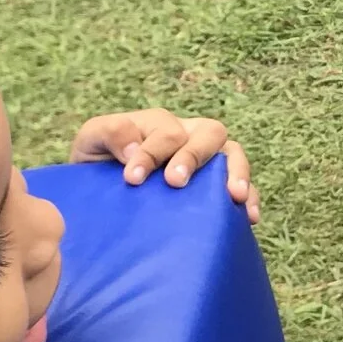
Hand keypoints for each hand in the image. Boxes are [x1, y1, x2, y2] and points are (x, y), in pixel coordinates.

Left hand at [69, 111, 258, 222]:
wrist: (101, 195)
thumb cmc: (98, 164)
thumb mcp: (92, 141)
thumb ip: (108, 133)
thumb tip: (134, 149)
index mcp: (159, 124)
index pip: (164, 132)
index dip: (151, 153)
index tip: (132, 179)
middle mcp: (189, 137)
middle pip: (208, 133)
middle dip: (194, 156)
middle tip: (175, 182)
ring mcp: (208, 161)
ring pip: (232, 153)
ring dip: (234, 172)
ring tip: (233, 196)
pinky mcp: (217, 188)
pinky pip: (244, 186)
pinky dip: (250, 197)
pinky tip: (248, 217)